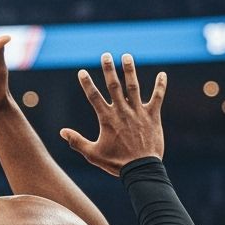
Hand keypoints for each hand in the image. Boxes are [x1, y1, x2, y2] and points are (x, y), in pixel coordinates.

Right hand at [60, 54, 165, 176]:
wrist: (141, 169)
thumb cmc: (116, 163)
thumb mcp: (93, 154)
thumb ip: (77, 141)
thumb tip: (62, 132)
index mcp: (107, 119)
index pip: (94, 97)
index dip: (87, 83)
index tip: (82, 71)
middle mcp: (122, 111)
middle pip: (114, 86)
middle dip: (109, 69)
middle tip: (106, 55)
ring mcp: (138, 112)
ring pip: (134, 87)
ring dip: (130, 70)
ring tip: (127, 56)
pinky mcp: (153, 116)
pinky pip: (157, 98)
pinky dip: (160, 86)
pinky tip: (163, 74)